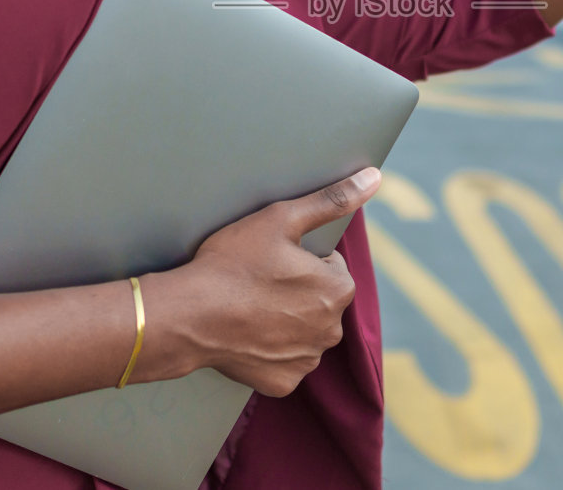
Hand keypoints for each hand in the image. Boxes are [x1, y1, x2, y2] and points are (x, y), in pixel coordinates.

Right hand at [163, 168, 380, 396]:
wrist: (188, 315)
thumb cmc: (233, 264)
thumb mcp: (282, 219)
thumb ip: (332, 199)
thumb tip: (374, 178)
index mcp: (338, 289)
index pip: (329, 267)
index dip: (300, 259)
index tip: (273, 259)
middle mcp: (332, 330)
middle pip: (319, 301)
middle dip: (297, 292)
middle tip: (259, 281)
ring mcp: (307, 360)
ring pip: (303, 332)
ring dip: (286, 322)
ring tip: (250, 306)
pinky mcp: (283, 383)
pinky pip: (284, 362)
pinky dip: (270, 351)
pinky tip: (248, 334)